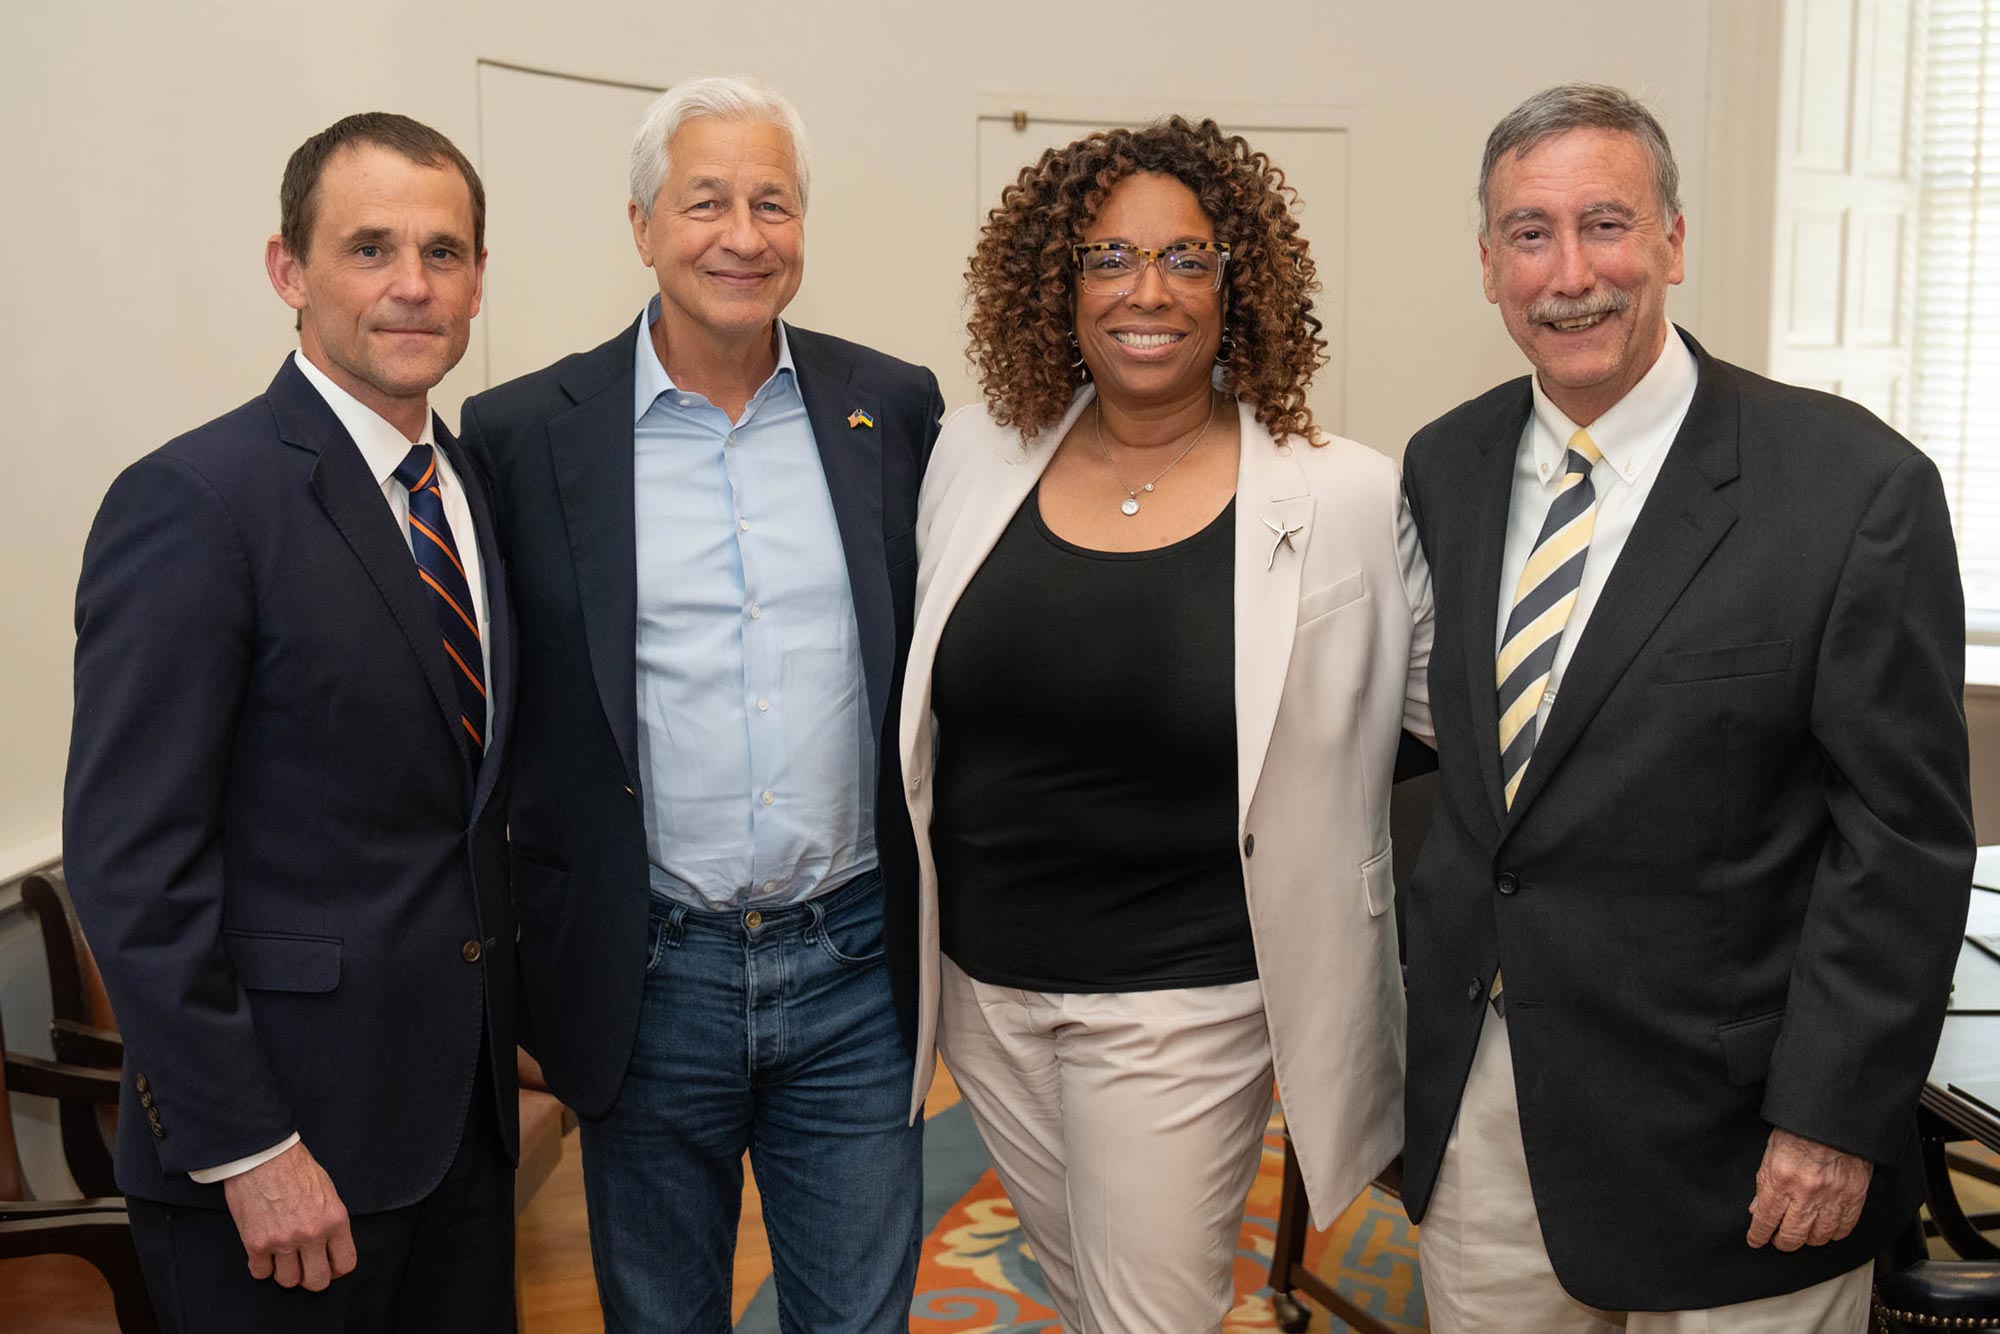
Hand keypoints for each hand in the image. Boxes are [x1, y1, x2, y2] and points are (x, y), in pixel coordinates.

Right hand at [221, 1141, 356, 1289]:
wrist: (263, 1154)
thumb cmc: (295, 1167)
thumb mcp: (328, 1191)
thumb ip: (330, 1221)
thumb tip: (329, 1244)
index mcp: (335, 1220)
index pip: (345, 1264)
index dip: (336, 1270)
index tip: (328, 1267)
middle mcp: (312, 1234)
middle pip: (317, 1281)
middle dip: (311, 1277)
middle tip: (304, 1267)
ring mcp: (283, 1241)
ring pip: (288, 1281)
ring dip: (284, 1272)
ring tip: (281, 1256)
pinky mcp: (256, 1244)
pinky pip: (260, 1273)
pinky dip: (261, 1266)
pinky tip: (263, 1252)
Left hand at [1745, 1127, 1872, 1250]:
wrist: (1834, 1118)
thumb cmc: (1799, 1129)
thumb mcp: (1771, 1152)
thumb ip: (1765, 1184)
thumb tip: (1758, 1209)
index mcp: (1780, 1179)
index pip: (1765, 1220)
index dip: (1758, 1235)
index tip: (1756, 1241)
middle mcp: (1806, 1193)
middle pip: (1793, 1236)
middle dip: (1782, 1243)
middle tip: (1779, 1241)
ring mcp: (1832, 1197)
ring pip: (1819, 1237)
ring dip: (1808, 1240)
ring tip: (1802, 1234)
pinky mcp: (1854, 1197)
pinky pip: (1843, 1229)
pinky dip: (1833, 1234)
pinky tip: (1825, 1230)